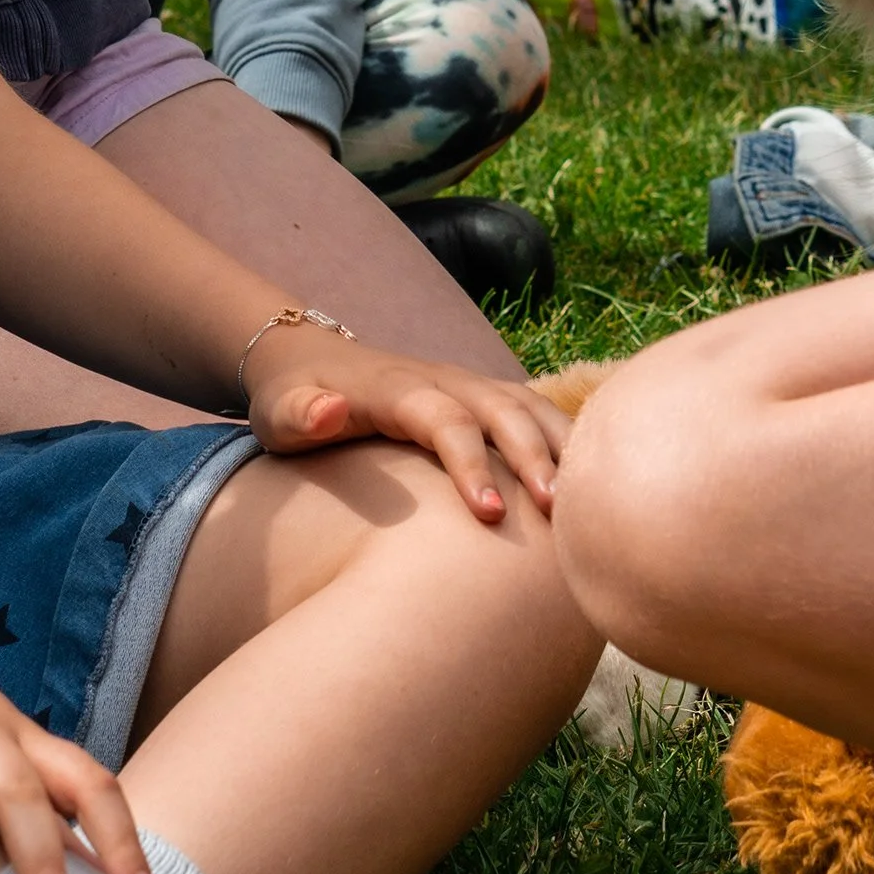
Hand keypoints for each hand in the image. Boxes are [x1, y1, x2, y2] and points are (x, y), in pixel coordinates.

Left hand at [242, 326, 571, 521]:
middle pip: (501, 410)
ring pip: (528, 407)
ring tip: (590, 504)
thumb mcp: (280, 412)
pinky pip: (534, 413)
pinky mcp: (482, 399)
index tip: (489, 515)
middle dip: (533, 458)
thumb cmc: (292, 401)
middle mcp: (443, 380)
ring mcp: (468, 385)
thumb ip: (300, 413)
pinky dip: (566, 441)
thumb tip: (325, 410)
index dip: (470, 462)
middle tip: (557, 515)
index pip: (444, 420)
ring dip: (562, 448)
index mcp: (398, 388)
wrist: (310, 358)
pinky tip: (593, 484)